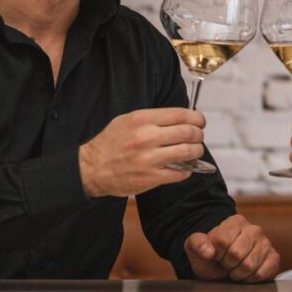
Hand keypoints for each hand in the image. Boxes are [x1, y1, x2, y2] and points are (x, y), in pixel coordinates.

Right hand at [78, 108, 205, 197]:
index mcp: (142, 120)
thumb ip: (153, 119)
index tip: (200, 121)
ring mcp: (149, 159)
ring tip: (195, 150)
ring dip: (196, 151)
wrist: (92, 167)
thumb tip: (180, 119)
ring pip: (187, 152)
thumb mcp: (128, 120)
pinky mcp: (150, 177)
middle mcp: (147, 137)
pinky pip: (179, 173)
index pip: (180, 115)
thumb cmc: (110, 143)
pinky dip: (187, 170)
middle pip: (187, 132)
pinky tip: (185, 167)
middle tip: (198, 136)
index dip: (196, 118)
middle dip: (198, 134)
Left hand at [183, 214, 279, 281]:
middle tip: (226, 264)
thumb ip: (197, 244)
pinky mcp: (273, 258)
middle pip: (236, 253)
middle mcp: (253, 229)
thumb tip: (208, 252)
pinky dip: (250, 279)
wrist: (224, 267)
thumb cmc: (211, 256)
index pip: (223, 241)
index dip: (216, 254)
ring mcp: (266, 243)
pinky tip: (246, 275)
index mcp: (235, 222)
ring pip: (249, 265)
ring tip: (235, 269)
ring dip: (238, 274)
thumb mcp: (196, 248)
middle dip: (227, 265)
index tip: (216, 255)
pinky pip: (261, 273)